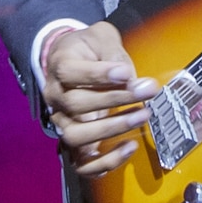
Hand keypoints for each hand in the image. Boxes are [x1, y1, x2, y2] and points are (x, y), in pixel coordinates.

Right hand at [38, 23, 160, 180]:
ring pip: (76, 136)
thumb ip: (112, 53)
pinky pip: (83, 164)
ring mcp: (62, 124)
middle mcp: (55, 99)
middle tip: (146, 92)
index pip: (70, 73)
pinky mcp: (73, 144)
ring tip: (142, 116)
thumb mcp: (100, 38)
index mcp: (59, 68)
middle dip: (115, 100)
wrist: (69, 62)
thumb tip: (129, 78)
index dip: (98, 74)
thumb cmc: (88, 49)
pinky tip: (131, 146)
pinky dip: (106, 161)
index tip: (126, 72)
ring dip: (111, 129)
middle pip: (76, 104)